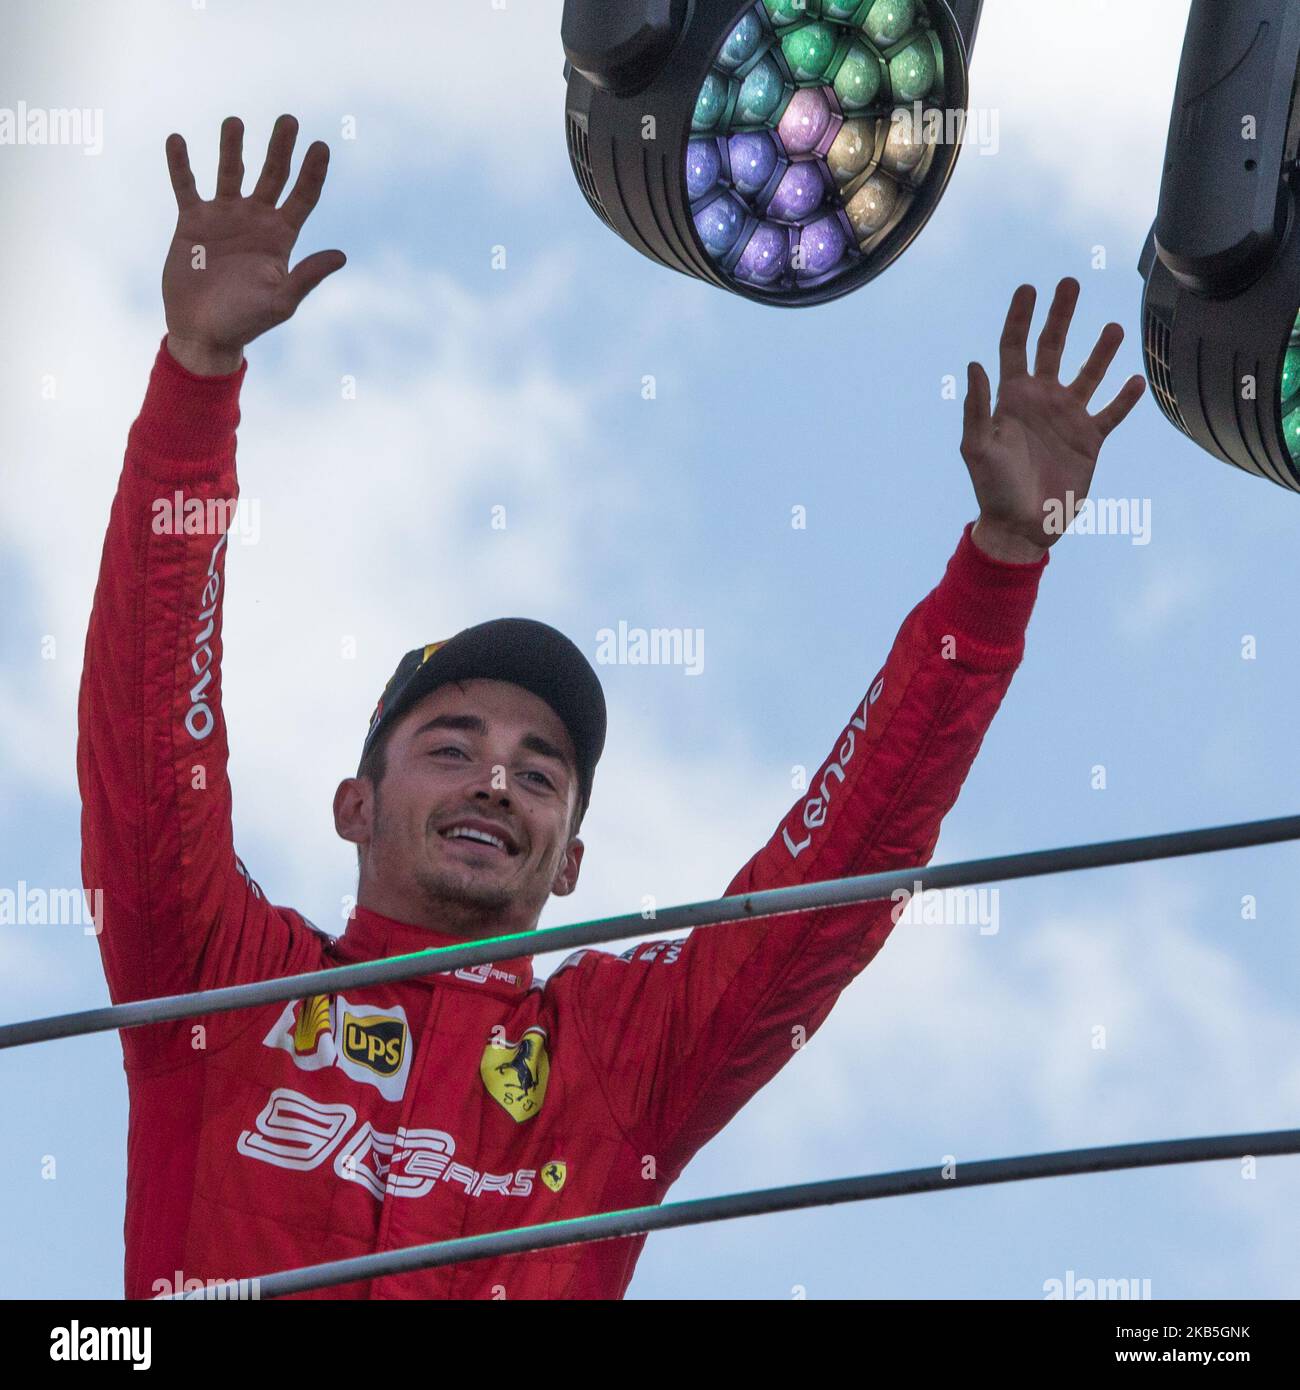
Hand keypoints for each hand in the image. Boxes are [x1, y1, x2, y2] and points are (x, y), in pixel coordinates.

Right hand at [162, 114, 345, 373]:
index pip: (302, 197)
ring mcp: (224, 218)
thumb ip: (307, 275)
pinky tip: (177, 140)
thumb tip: (341, 255)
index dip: (313, 172)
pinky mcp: (192, 222)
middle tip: (289, 119)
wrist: (204, 332)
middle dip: (280, 148)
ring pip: (231, 172)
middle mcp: (255, 221)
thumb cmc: (247, 322)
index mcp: (281, 237)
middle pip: (272, 175)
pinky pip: (186, 186)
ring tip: (235, 122)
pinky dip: (181, 164)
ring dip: (233, 147)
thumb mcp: (281, 300)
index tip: (322, 145)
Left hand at [962, 278, 1145, 562]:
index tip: (1029, 288)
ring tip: (1113, 327)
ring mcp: (1066, 418)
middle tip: (1069, 283)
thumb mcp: (978, 447)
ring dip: (1101, 351)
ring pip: (1088, 374)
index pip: (1014, 347)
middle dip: (1061, 315)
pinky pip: (1111, 412)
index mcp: (1011, 398)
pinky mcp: (1089, 440)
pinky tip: (1138, 379)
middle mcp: (1040, 401)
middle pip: (1052, 347)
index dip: (1020, 317)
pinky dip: (1125, 397)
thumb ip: (977, 407)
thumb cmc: (993, 488)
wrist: (1021, 526)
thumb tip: (975, 364)